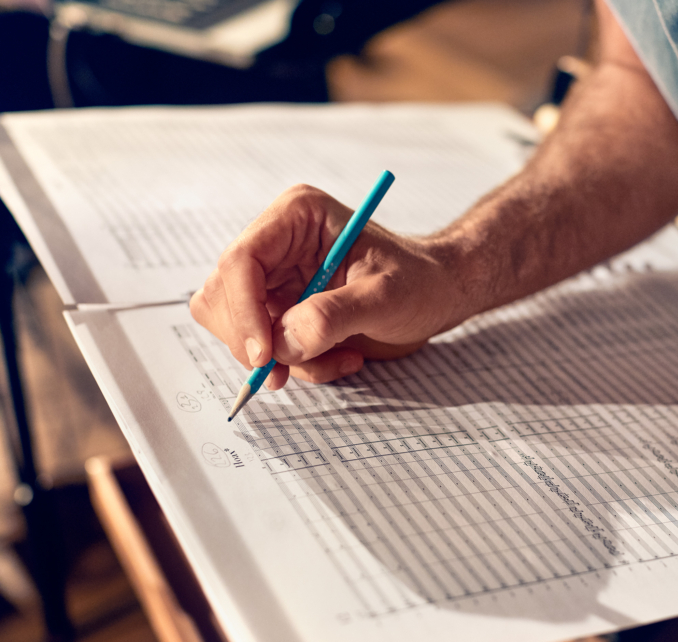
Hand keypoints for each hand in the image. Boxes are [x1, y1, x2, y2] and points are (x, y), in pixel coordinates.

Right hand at [190, 184, 466, 388]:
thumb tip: (283, 342)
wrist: (437, 297)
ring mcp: (275, 277)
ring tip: (335, 360)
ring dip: (281, 358)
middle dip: (254, 340)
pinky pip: (262, 347)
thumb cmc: (420, 283)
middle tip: (287, 372)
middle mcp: (277, 242)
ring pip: (236, 326)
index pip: (241, 260)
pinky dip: (296, 365)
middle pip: (223, 295)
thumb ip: (333, 316)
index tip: (265, 356)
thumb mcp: (385, 297)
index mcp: (297, 217)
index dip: (243, 311)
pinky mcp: (281, 309)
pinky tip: (340, 359)